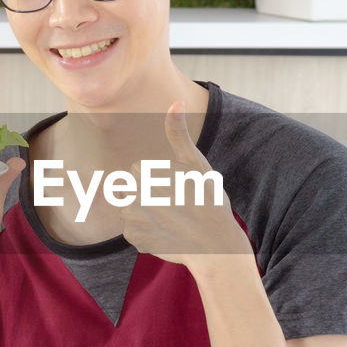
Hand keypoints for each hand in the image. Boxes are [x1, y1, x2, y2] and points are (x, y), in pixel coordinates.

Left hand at [120, 103, 250, 267]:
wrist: (215, 244)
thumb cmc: (208, 201)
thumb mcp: (196, 163)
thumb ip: (178, 134)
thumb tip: (175, 102)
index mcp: (146, 170)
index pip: (138, 171)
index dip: (157, 180)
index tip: (175, 188)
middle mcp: (135, 192)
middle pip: (132, 190)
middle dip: (148, 197)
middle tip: (175, 206)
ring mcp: (133, 216)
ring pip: (130, 210)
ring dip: (145, 216)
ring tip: (171, 221)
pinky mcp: (134, 238)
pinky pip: (133, 232)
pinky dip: (146, 234)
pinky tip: (166, 234)